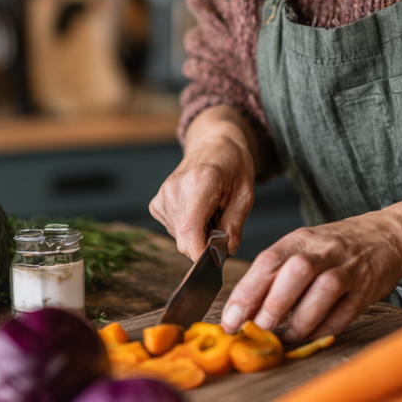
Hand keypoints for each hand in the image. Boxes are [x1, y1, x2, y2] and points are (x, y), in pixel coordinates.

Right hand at [149, 106, 257, 260]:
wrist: (213, 143)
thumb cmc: (232, 164)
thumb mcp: (245, 193)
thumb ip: (235, 223)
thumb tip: (226, 251)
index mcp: (198, 183)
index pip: (190, 233)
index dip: (202, 254)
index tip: (217, 258)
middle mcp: (174, 190)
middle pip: (186, 240)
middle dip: (206, 242)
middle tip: (222, 221)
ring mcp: (162, 197)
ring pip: (180, 238)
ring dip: (198, 233)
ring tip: (211, 210)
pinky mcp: (156, 204)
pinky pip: (174, 230)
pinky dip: (189, 227)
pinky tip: (199, 210)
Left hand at [220, 211, 401, 342]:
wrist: (386, 235)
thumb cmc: (335, 246)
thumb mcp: (304, 246)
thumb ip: (278, 272)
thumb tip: (245, 310)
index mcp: (301, 238)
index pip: (268, 261)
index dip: (246, 292)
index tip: (230, 320)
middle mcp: (324, 249)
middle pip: (295, 272)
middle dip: (272, 305)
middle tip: (257, 330)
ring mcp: (348, 267)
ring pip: (323, 289)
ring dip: (301, 319)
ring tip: (286, 337)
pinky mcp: (367, 287)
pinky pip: (346, 310)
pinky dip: (326, 327)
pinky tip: (312, 336)